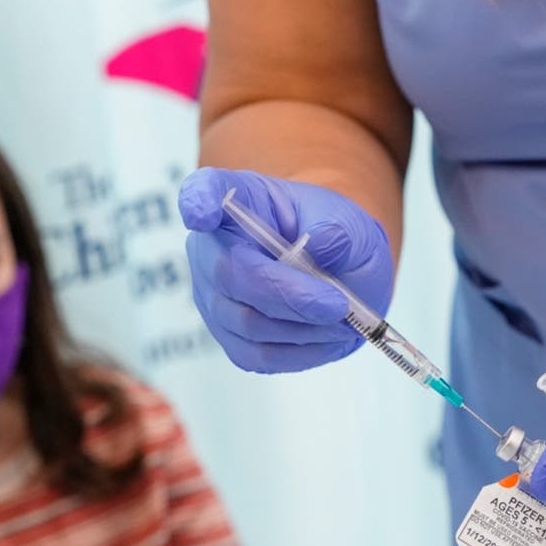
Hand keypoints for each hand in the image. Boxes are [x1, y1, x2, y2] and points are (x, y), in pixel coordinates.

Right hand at [178, 167, 394, 372]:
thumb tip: (317, 247)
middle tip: (338, 305)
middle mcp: (212, 249)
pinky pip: (258, 355)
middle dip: (288, 294)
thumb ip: (336, 232)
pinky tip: (328, 337)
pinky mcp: (230, 338)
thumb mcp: (348, 222)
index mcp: (238, 200)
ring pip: (248, 322)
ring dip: (303, 326)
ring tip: (344, 319)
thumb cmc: (335, 238)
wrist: (341, 275)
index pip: (203, 191)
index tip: (201, 213)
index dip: (197, 202)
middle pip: (229, 274)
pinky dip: (301, 351)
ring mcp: (214, 297)